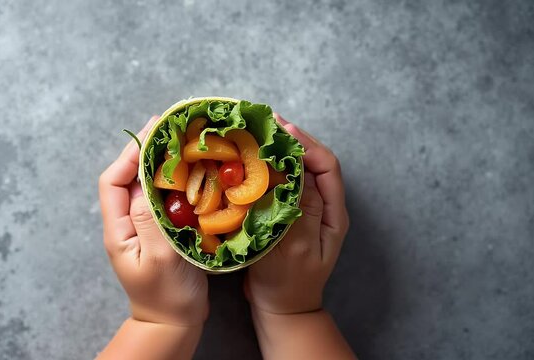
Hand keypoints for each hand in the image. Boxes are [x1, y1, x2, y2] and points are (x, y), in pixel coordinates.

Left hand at [98, 116, 208, 326]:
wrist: (173, 325)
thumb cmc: (165, 297)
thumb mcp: (159, 259)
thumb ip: (150, 220)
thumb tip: (145, 181)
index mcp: (118, 229)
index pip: (113, 181)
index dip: (130, 154)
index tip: (153, 131)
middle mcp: (128, 224)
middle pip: (131, 178)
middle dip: (148, 151)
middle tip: (173, 128)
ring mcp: (144, 228)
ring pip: (149, 187)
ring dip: (164, 164)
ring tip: (185, 143)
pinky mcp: (162, 233)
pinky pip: (165, 200)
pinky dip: (178, 183)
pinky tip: (195, 174)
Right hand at [244, 113, 348, 314]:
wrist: (280, 308)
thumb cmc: (288, 283)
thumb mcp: (297, 249)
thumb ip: (302, 210)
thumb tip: (299, 171)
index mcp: (332, 213)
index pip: (326, 167)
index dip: (306, 145)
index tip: (282, 130)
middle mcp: (322, 206)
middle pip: (312, 162)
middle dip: (292, 140)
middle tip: (265, 123)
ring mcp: (305, 210)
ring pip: (296, 171)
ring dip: (279, 151)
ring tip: (257, 135)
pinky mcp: (287, 214)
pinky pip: (282, 184)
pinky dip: (268, 169)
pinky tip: (250, 162)